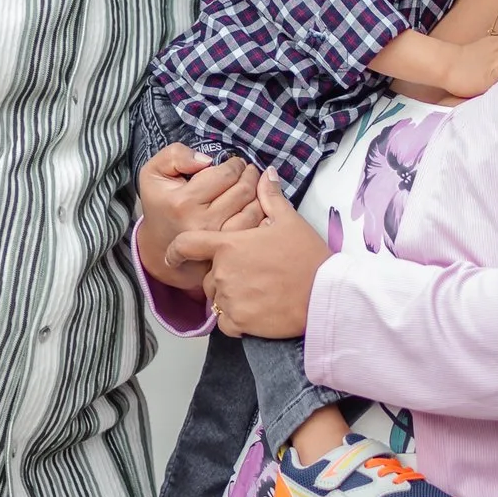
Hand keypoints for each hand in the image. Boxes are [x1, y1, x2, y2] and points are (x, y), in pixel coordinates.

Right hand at [135, 144, 263, 290]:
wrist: (159, 247)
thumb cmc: (160, 204)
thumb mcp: (153, 173)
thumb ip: (175, 155)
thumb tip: (207, 160)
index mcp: (183, 202)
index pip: (226, 174)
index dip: (235, 164)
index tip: (236, 163)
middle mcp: (202, 224)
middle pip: (243, 191)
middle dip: (250, 175)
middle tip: (249, 171)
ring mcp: (217, 241)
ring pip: (254, 210)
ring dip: (260, 193)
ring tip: (254, 186)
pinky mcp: (228, 253)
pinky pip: (255, 228)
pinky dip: (262, 214)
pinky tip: (255, 205)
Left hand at [171, 172, 332, 338]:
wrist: (324, 296)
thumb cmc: (308, 258)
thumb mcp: (290, 222)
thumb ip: (270, 198)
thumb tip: (265, 174)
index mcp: (229, 245)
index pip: (187, 245)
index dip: (176, 251)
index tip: (172, 255)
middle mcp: (223, 272)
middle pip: (208, 275)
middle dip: (223, 275)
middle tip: (251, 276)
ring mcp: (229, 299)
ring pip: (217, 299)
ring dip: (229, 297)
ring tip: (258, 293)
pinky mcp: (238, 322)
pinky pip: (225, 322)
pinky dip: (235, 319)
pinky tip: (256, 312)